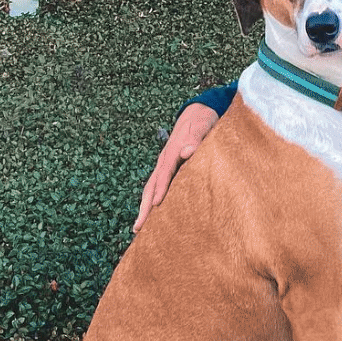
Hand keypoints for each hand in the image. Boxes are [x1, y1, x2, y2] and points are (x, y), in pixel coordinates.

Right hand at [132, 103, 217, 232]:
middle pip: (151, 185)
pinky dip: (150, 200)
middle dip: (144, 206)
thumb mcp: (203, 126)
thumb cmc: (203, 121)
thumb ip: (196, 139)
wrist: (197, 112)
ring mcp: (164, 164)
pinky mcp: (167, 167)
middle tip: (138, 227)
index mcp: (173, 151)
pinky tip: (151, 215)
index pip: (165, 173)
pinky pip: (156, 186)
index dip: (160, 188)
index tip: (156, 204)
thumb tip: (187, 152)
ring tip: (138, 228)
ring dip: (144, 207)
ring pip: (150, 187)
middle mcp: (165, 159)